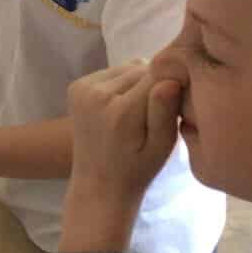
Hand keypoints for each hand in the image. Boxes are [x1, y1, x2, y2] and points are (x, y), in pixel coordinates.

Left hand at [60, 62, 183, 251]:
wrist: (98, 184)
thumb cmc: (137, 170)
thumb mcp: (162, 147)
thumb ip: (165, 112)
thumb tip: (170, 79)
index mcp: (121, 111)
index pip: (159, 75)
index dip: (172, 87)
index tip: (175, 106)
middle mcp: (97, 94)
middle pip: (142, 69)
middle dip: (154, 85)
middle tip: (155, 115)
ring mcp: (82, 88)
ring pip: (128, 68)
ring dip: (137, 83)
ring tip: (137, 113)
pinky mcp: (76, 86)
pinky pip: (112, 72)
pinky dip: (122, 85)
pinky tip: (120, 109)